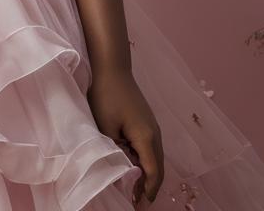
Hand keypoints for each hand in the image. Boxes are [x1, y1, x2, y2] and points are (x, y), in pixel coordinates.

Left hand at [87, 66, 163, 204]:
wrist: (111, 67)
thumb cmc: (106, 95)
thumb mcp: (106, 127)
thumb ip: (114, 151)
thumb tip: (121, 169)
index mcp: (147, 137)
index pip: (153, 172)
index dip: (148, 191)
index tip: (140, 206)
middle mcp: (155, 134)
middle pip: (158, 168)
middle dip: (149, 187)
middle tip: (137, 203)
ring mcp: (152, 127)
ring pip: (154, 158)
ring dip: (147, 175)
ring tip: (134, 189)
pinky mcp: (146, 121)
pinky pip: (149, 148)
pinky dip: (144, 161)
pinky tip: (133, 165)